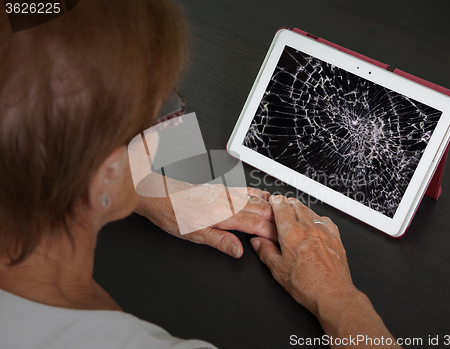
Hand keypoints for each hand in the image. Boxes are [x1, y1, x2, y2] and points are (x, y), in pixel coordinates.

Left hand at [135, 173, 276, 257]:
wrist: (157, 193)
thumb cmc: (171, 214)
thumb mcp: (193, 235)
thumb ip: (219, 241)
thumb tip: (238, 250)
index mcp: (224, 214)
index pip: (257, 224)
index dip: (273, 233)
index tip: (283, 242)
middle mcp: (228, 200)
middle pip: (262, 211)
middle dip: (278, 222)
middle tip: (289, 233)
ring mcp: (226, 192)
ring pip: (258, 200)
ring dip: (273, 209)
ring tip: (286, 216)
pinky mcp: (222, 188)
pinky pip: (248, 190)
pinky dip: (261, 195)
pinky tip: (266, 196)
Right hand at [250, 195, 355, 314]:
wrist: (332, 294)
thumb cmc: (307, 285)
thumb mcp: (278, 270)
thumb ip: (266, 252)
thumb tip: (258, 243)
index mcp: (291, 234)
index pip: (282, 209)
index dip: (277, 202)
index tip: (274, 200)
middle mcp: (308, 229)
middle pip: (297, 207)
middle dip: (289, 202)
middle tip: (284, 201)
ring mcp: (324, 232)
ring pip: (312, 212)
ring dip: (303, 208)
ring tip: (298, 208)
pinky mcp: (336, 239)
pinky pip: (327, 221)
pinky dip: (319, 218)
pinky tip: (318, 222)